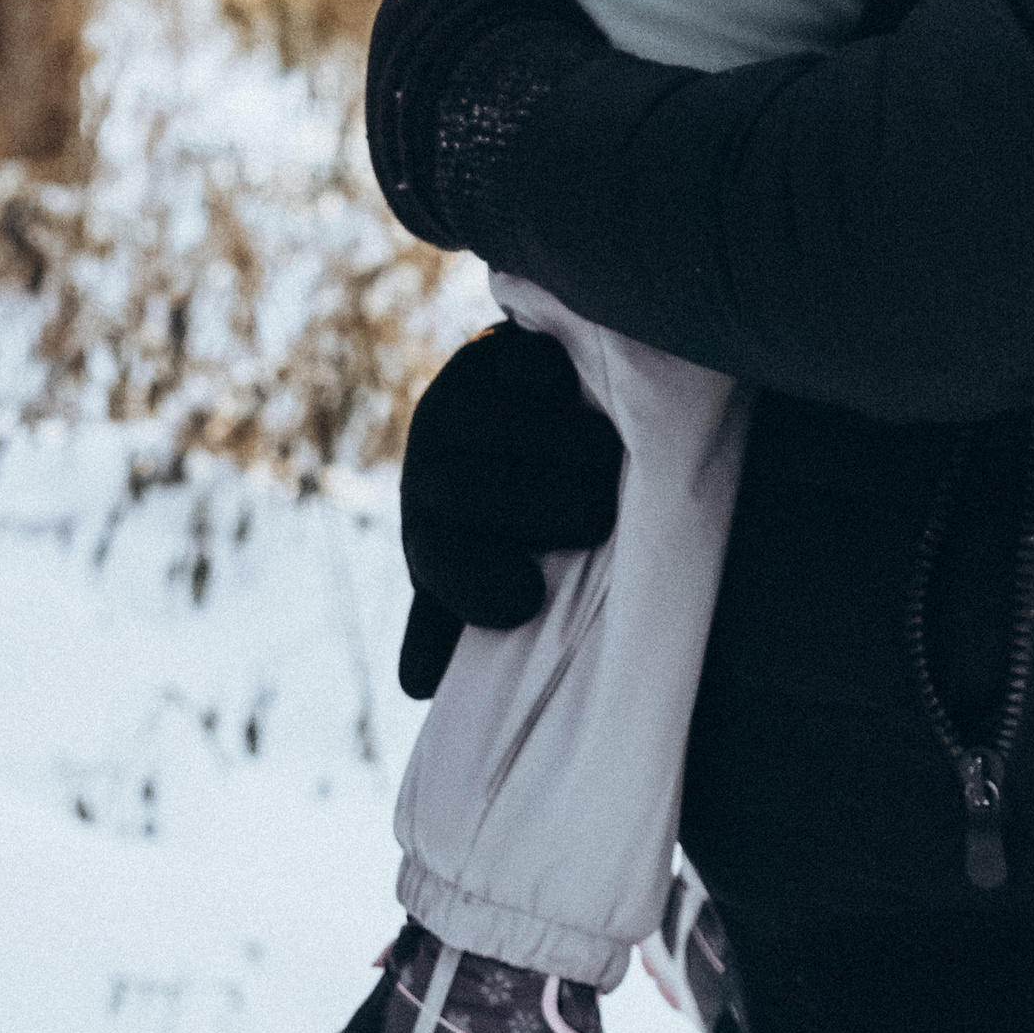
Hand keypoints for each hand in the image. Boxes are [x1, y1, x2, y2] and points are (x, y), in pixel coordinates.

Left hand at [367, 0, 597, 245]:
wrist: (521, 144)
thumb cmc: (516, 38)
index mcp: (402, 11)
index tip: (546, 9)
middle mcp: (388, 79)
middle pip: (456, 54)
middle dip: (493, 56)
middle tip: (551, 59)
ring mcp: (403, 145)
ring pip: (459, 112)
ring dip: (491, 111)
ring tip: (547, 112)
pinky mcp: (425, 202)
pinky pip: (463, 168)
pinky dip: (488, 161)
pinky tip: (527, 158)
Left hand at [396, 324, 626, 697]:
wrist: (532, 412)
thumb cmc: (523, 514)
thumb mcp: (493, 565)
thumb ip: (466, 613)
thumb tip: (418, 686)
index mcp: (429, 528)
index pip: (436, 561)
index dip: (474, 586)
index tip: (528, 598)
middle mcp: (429, 462)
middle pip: (471, 493)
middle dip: (550, 508)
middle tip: (603, 516)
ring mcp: (460, 397)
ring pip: (504, 428)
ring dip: (574, 448)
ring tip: (615, 461)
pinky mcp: (499, 346)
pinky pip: (525, 364)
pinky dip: (557, 382)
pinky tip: (582, 395)